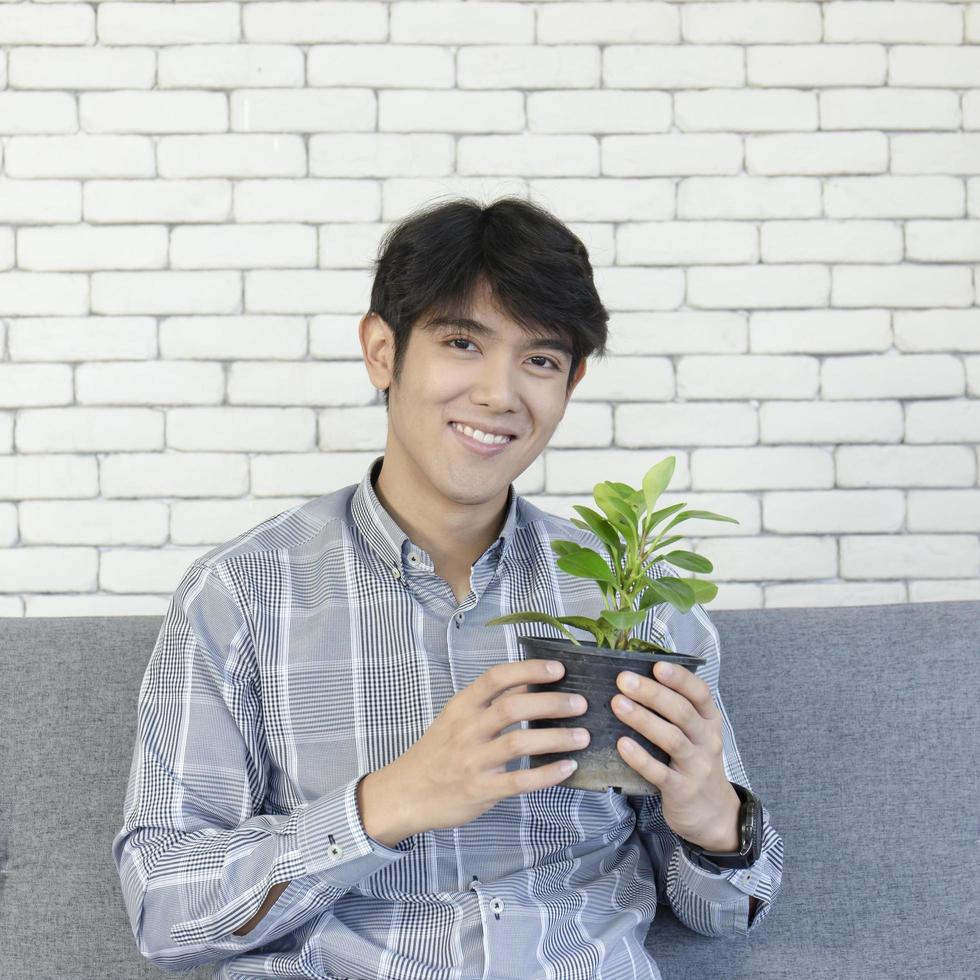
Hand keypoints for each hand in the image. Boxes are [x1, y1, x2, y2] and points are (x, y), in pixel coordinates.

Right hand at [372, 660, 589, 840]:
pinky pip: (520, 782)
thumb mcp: (456, 719)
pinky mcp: (480, 790)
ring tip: (583, 736)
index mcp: (462, 706)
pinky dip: (547, 774)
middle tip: (580, 703)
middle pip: (513, 708)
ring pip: (520, 743)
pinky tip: (568, 768)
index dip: (529, 670)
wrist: (404, 793)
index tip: (558, 669)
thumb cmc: (436, 753)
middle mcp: (467, 730)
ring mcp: (473, 761)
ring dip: (556, 738)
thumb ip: (490, 703)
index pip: (496, 678)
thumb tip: (529, 683)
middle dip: (551, 703)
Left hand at [611, 660, 739, 850]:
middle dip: (652, 693)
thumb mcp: (696, 734)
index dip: (680, 678)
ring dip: (643, 720)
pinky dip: (640, 758)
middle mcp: (707, 740)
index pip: (700, 693)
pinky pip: (660, 773)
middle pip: (682, 712)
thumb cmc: (695, 763)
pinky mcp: (681, 790)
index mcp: (710, 721)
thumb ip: (675, 711)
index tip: (656, 665)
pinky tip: (622, 744)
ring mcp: (697, 766)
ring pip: (672, 739)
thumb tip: (636, 680)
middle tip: (624, 680)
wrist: (715, 814)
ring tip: (618, 704)